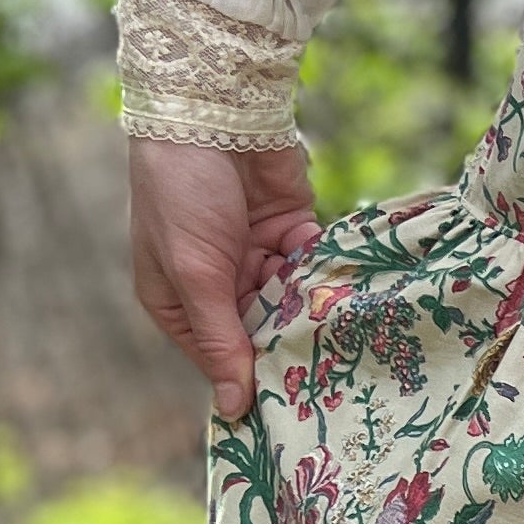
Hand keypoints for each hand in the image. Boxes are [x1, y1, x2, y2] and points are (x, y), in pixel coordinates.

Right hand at [128, 137, 323, 423]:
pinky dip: (326, 277)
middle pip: (260, 332)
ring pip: (291, 302)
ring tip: (341, 339)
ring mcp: (255, 256)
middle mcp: (216, 283)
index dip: (249, 379)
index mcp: (177, 300)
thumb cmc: (183, 193)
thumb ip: (220, 339)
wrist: (212, 112)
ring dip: (310, 312)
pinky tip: (345, 295)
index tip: (288, 412)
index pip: (218, 357)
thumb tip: (232, 410)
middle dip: (287, 346)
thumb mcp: (195, 273)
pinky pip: (313, 267)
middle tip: (327, 384)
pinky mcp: (291, 229)